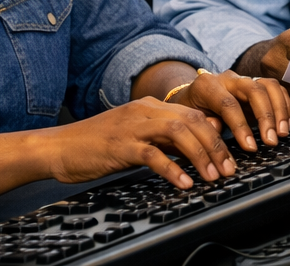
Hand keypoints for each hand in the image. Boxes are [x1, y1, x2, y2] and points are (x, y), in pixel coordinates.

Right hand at [42, 97, 237, 187]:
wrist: (59, 147)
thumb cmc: (98, 145)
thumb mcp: (137, 136)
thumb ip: (166, 136)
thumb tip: (200, 140)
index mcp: (150, 107)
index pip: (194, 114)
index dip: (217, 134)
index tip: (231, 155)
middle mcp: (144, 111)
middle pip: (192, 121)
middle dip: (215, 145)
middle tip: (229, 169)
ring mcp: (132, 126)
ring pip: (177, 133)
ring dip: (200, 155)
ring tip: (213, 176)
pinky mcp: (120, 145)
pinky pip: (152, 154)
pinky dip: (171, 168)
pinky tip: (183, 182)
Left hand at [167, 69, 289, 148]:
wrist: (190, 99)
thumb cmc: (189, 114)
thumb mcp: (188, 121)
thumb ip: (202, 125)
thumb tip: (217, 129)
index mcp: (207, 85)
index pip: (228, 103)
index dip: (241, 126)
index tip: (250, 147)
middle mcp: (228, 78)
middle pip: (254, 89)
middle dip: (266, 116)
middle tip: (271, 140)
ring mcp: (244, 79)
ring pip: (269, 86)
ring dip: (279, 110)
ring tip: (282, 134)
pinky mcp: (257, 84)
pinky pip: (277, 89)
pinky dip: (284, 106)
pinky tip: (285, 125)